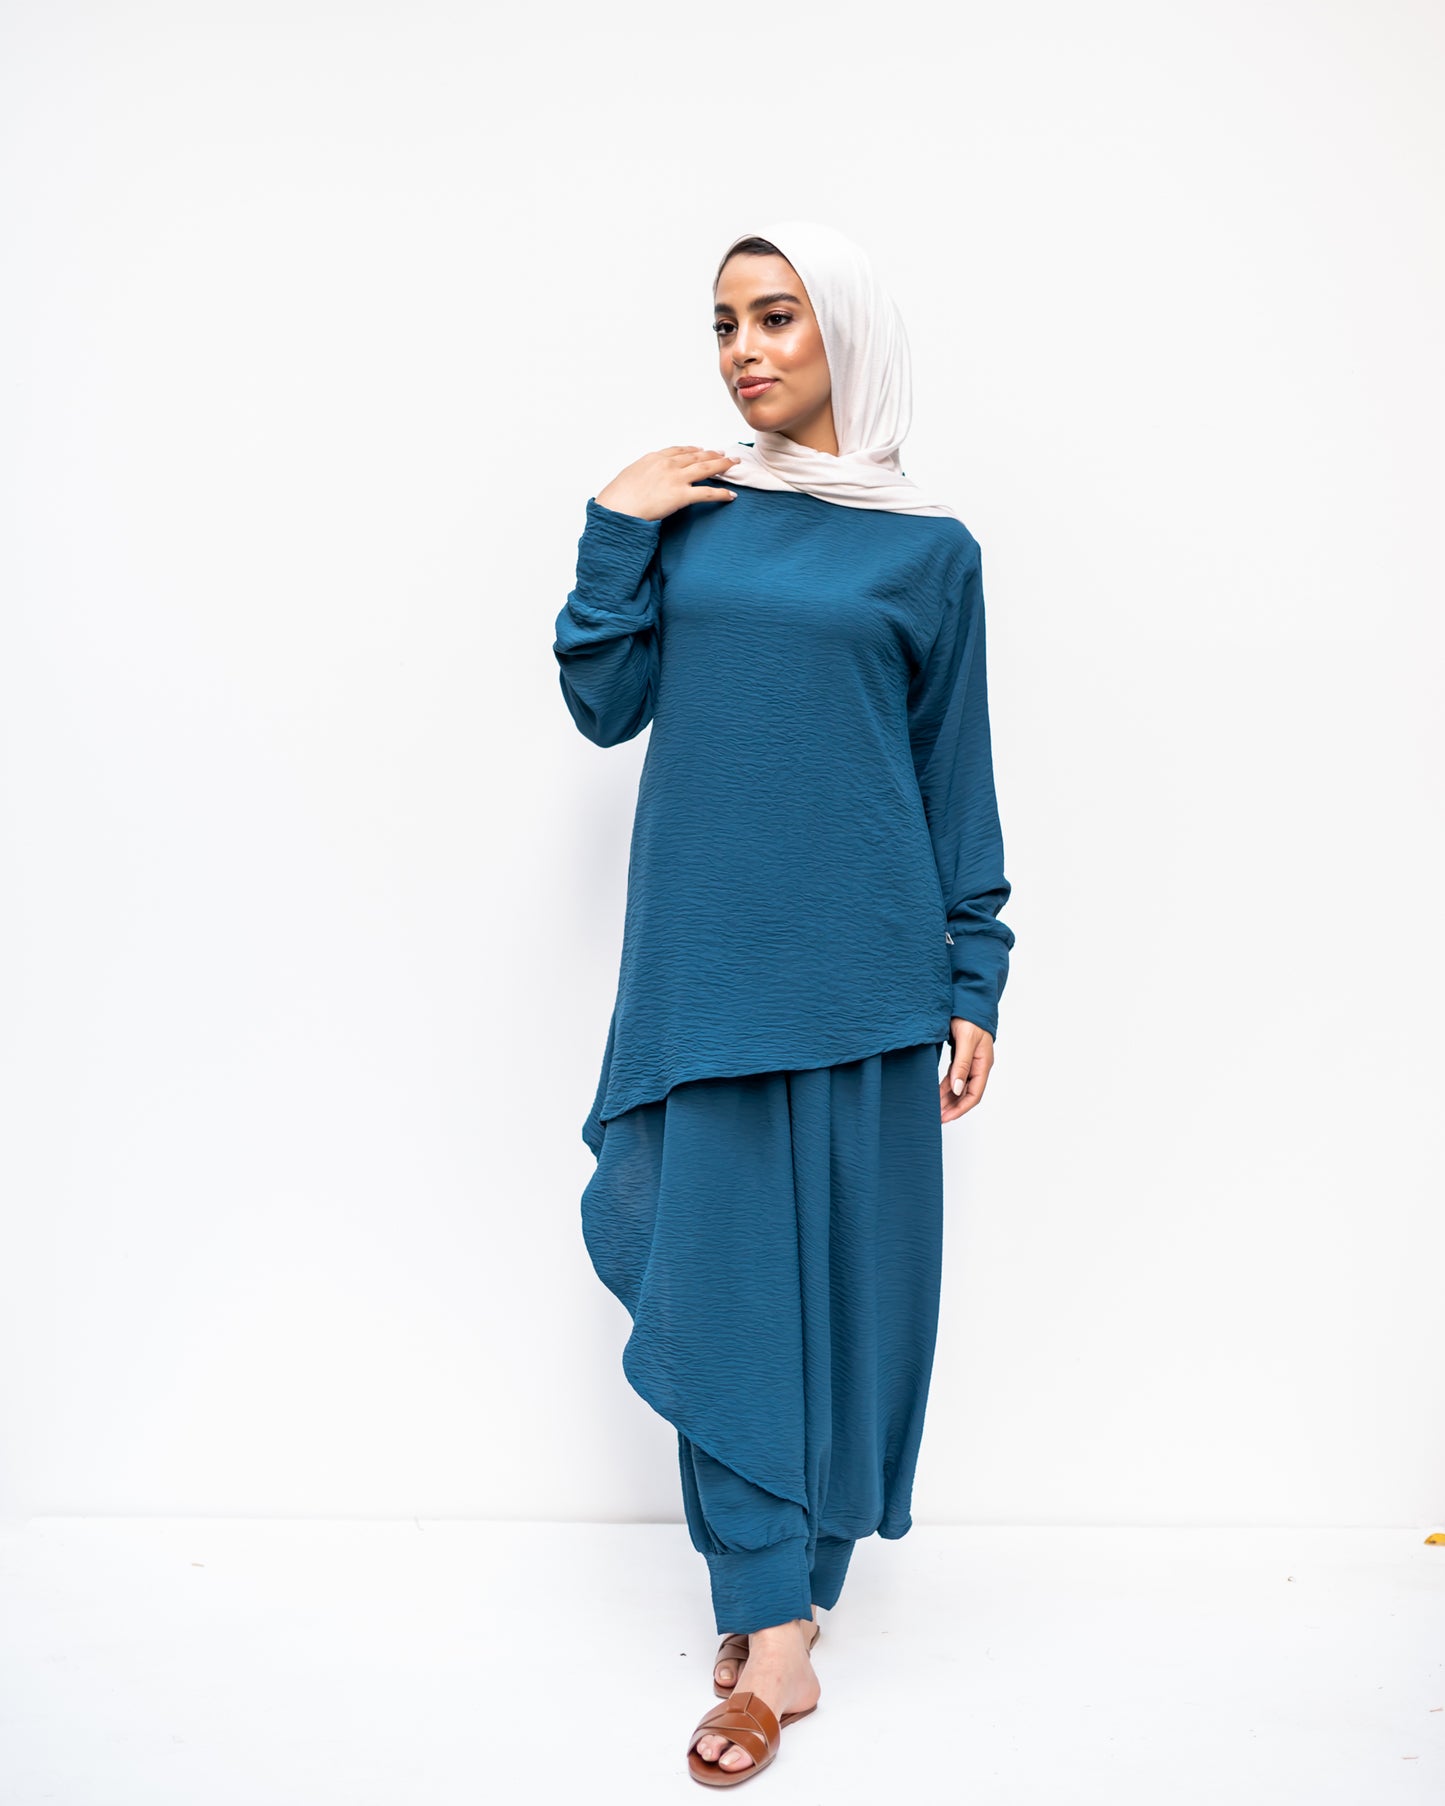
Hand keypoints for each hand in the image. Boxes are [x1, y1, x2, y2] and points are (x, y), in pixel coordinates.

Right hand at [595, 445, 738, 521]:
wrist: (617, 508)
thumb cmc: (618, 497)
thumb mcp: (629, 476)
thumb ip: (643, 473)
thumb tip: (646, 478)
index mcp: (654, 458)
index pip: (679, 450)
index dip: (694, 450)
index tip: (702, 449)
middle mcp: (668, 464)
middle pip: (697, 456)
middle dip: (713, 454)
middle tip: (725, 453)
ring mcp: (676, 479)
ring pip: (706, 468)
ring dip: (723, 465)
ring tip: (734, 465)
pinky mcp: (681, 496)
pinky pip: (707, 493)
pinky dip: (721, 494)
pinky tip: (731, 495)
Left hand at [940, 1018, 993, 1122]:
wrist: (968, 1001)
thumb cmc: (970, 1018)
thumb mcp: (966, 1040)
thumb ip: (961, 1065)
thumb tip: (957, 1089)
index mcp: (983, 1064)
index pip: (974, 1094)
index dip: (961, 1108)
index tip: (946, 1117)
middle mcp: (978, 1066)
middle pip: (967, 1093)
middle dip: (953, 1107)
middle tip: (937, 1117)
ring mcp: (970, 1062)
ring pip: (959, 1087)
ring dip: (948, 1098)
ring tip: (935, 1108)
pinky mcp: (961, 1057)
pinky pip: (955, 1077)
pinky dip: (946, 1086)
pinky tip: (937, 1092)